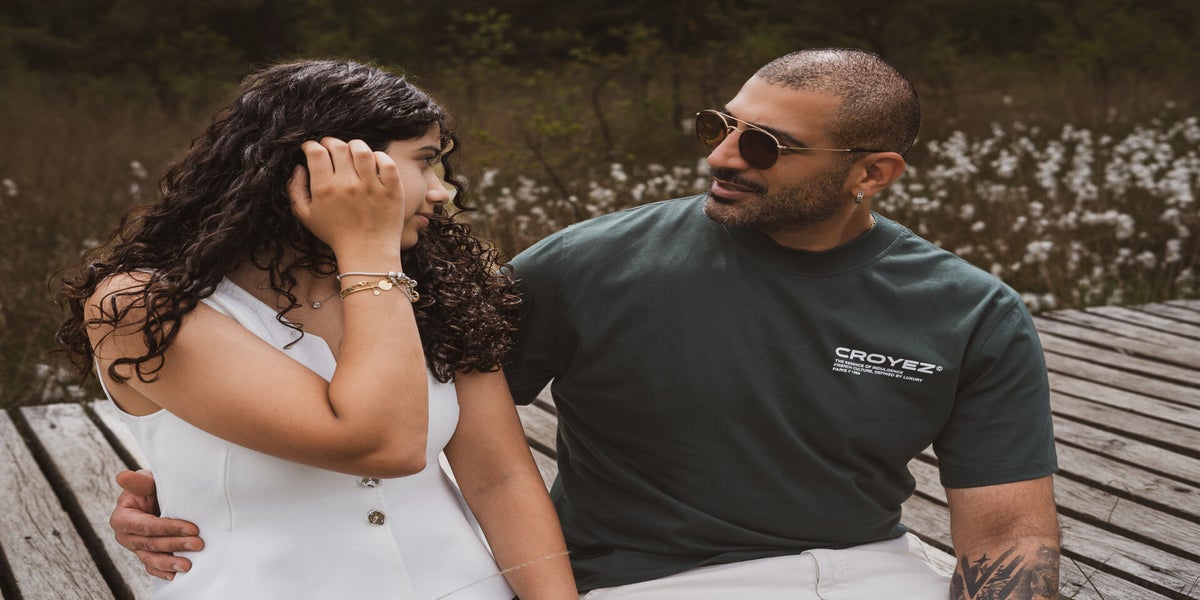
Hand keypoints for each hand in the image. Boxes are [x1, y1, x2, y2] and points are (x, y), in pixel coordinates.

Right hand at [110, 470, 203, 579]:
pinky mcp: (143, 554)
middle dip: (176, 544)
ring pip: (151, 558)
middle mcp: (125, 536)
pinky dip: (162, 572)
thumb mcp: (145, 481)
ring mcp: (134, 547)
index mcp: (122, 518)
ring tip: (188, 565)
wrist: (153, 496)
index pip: (147, 526)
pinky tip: (175, 575)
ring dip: (170, 563)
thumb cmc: (150, 487)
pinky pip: (151, 566)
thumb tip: (122, 476)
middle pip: (152, 543)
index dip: (169, 528)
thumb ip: (137, 482)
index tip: (192, 528)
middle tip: (198, 544)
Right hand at [289, 137, 406, 263]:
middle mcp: (348, 184)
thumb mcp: (306, 217)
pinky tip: (372, 162)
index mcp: (325, 189)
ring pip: (362, 150)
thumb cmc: (335, 235)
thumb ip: (295, 190)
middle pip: (338, 147)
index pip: (316, 152)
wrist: (367, 253)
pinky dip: (379, 156)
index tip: (311, 149)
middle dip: (330, 142)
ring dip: (354, 145)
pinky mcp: (391, 190)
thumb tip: (299, 167)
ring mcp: (372, 186)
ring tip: (351, 151)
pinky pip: (386, 162)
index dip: (311, 145)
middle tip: (330, 148)